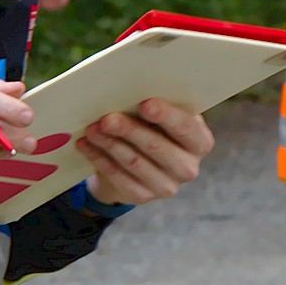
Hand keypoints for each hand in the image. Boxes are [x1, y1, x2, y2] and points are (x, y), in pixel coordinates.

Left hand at [76, 100, 212, 206]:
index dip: (167, 116)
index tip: (145, 104)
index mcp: (199, 141)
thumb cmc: (154, 128)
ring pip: (133, 162)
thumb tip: (130, 88)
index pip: (186, 127)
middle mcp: (188, 167)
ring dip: (109, 143)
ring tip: (91, 128)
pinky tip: (86, 145)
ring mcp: (166, 186)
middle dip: (129, 130)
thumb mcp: (162, 117)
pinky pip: (118, 176)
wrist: (141, 164)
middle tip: (107, 118)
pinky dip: (99, 158)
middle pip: (156, 146)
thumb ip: (156, 106)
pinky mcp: (143, 196)